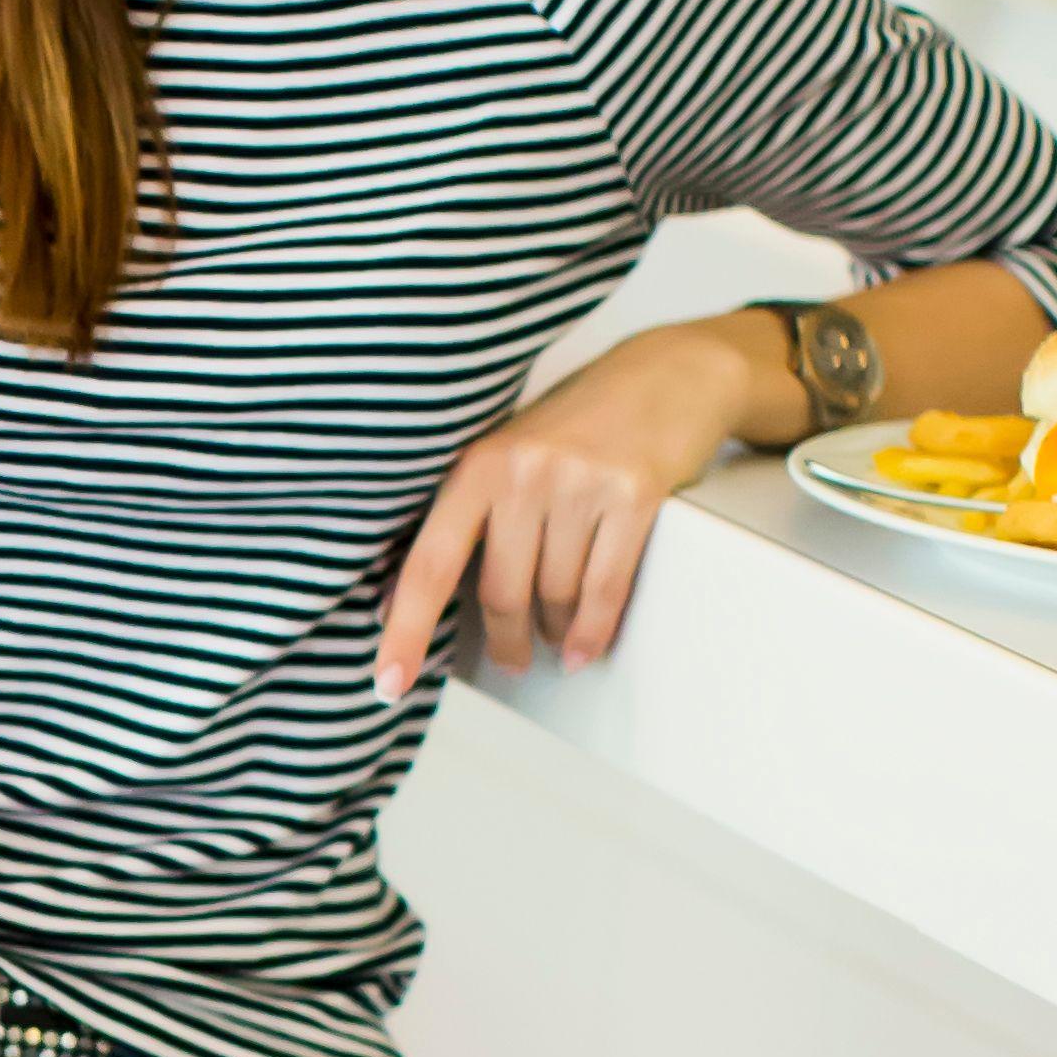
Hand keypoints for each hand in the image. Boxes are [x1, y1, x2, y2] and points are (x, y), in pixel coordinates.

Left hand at [376, 316, 757, 700]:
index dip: (405, 629)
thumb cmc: (577, 423)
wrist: (668, 373)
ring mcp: (579, 483)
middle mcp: (522, 471)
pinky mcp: (634, 495)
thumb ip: (464, 517)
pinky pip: (604, 589)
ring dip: (553, 631)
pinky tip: (581, 649)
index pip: (429, 563)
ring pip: (554, 596)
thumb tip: (397, 599)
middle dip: (505, 640)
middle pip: (500, 592)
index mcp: (476, 465)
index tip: (389, 684)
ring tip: (554, 635)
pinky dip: (592, 632)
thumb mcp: (507, 455)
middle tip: (510, 660)